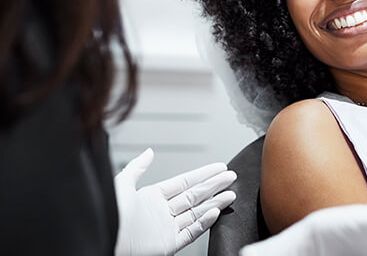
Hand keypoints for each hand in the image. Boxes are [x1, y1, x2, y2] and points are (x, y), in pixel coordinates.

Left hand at [115, 148, 236, 255]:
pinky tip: (215, 212)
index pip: (184, 182)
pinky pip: (191, 232)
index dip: (203, 174)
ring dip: (215, 203)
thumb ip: (137, 167)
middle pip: (194, 196)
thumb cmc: (109, 215)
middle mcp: (161, 212)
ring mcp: (166, 229)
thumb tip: (149, 152)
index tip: (219, 167)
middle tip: (231, 176)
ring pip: (197, 213)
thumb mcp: (122, 184)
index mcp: (151, 197)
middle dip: (214, 185)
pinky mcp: (168, 245)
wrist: (104, 240)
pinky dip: (204, 223)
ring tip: (230, 194)